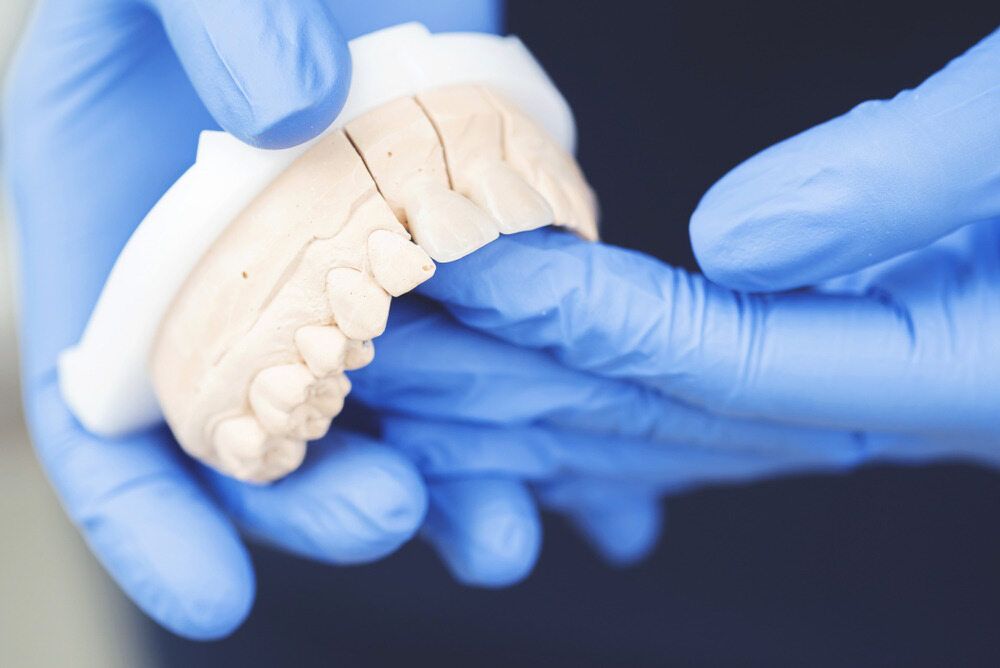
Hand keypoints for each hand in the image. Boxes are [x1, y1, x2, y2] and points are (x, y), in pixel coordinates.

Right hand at [0, 0, 532, 639]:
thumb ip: (215, 17)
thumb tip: (290, 111)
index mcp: (130, 247)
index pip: (107, 420)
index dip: (149, 519)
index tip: (215, 599)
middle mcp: (238, 291)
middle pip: (261, 445)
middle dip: (320, 504)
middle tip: (400, 511)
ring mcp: (347, 284)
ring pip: (384, 423)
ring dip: (440, 487)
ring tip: (507, 526)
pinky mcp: (441, 261)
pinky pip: (481, 357)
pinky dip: (529, 419)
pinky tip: (591, 474)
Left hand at [408, 28, 999, 487]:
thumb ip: (909, 176)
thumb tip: (730, 241)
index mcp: (956, 366)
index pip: (718, 358)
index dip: (578, 313)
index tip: (467, 260)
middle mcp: (902, 402)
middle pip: (672, 416)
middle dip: (518, 380)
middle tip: (389, 340)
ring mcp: (879, 391)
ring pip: (681, 428)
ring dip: (543, 408)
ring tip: (424, 386)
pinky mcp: (865, 358)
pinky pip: (716, 405)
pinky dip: (619, 400)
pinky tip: (542, 414)